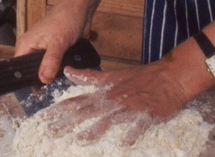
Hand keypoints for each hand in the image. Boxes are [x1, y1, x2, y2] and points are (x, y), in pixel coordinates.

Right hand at [13, 0, 88, 83]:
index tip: (37, 93)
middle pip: (31, 72)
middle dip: (41, 81)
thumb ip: (50, 62)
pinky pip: (53, 66)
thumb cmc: (66, 19)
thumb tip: (43, 80)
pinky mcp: (55, 52)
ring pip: (44, 70)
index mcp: (25, 45)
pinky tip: (65, 77)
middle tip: (51, 91)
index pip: (19, 69)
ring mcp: (43, 51)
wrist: (81, 9)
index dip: (26, 81)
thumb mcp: (58, 43)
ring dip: (51, 77)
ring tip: (59, 85)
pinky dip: (59, 71)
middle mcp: (32, 49)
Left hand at [39, 63, 187, 146]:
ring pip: (110, 119)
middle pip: (87, 111)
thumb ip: (89, 77)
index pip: (78, 100)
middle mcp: (114, 99)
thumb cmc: (140, 77)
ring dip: (95, 129)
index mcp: (105, 92)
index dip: (60, 109)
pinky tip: (124, 143)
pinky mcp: (147, 114)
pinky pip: (138, 125)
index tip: (45, 118)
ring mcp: (130, 107)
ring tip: (81, 140)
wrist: (170, 76)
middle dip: (68, 122)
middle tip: (52, 131)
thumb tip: (67, 71)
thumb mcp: (112, 76)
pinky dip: (131, 133)